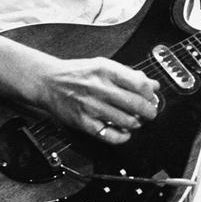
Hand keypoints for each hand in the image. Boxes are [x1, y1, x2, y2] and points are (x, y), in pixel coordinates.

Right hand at [34, 56, 158, 143]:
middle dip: (149, 111)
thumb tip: (152, 84)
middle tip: (150, 112)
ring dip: (137, 123)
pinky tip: (124, 132)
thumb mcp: (103, 65)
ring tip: (137, 120)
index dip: (150, 94)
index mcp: (106, 71)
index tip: (151, 97)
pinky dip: (122, 136)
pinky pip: (110, 135)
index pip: (139, 84)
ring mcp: (91, 106)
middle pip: (136, 104)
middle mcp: (99, 88)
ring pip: (126, 121)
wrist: (48, 82)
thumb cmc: (77, 73)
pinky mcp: (83, 122)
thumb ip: (128, 74)